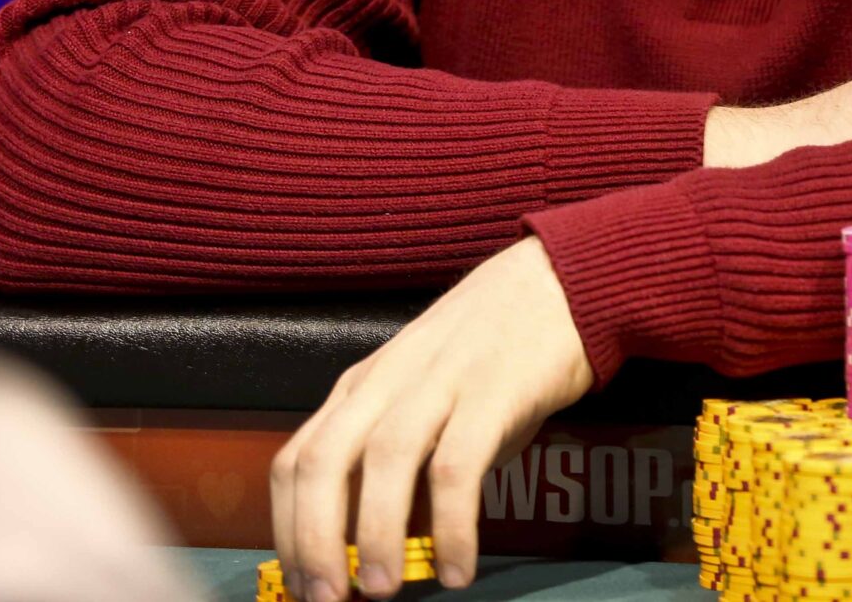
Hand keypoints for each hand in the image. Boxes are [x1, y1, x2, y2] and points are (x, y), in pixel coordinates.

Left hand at [271, 236, 592, 600]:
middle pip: (325, 460)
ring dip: (375, 533)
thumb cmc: (494, 349)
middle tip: (327, 599)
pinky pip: (459, 465)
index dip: (289, 528)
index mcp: (364, 385)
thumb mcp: (428, 395)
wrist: (562, 281)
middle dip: (314, 539)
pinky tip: (457, 567)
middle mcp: (389, 380)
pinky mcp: (494, 388)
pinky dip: (451, 524)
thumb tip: (379, 541)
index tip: (302, 583)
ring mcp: (440, 379)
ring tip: (382, 590)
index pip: (298, 458)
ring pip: (385, 460)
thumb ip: (402, 457)